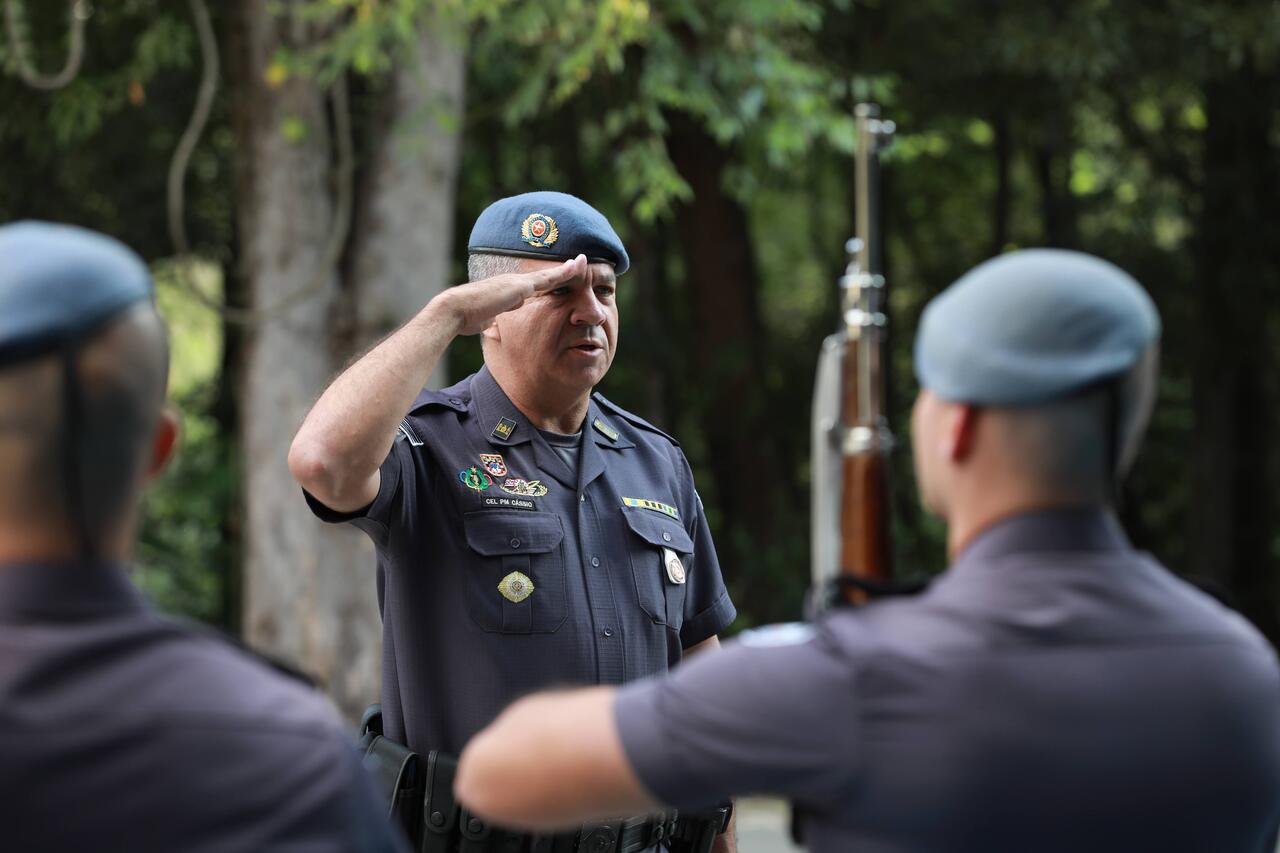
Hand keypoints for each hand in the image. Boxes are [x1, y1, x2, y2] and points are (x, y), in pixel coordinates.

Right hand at [436, 254, 587, 335]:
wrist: (456, 310)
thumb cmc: (465, 318)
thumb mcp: (484, 321)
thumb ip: (492, 320)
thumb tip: (492, 323)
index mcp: (508, 291)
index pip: (534, 287)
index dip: (549, 283)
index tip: (560, 280)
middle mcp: (514, 283)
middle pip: (545, 277)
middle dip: (562, 271)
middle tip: (580, 263)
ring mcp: (518, 283)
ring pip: (549, 275)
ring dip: (567, 268)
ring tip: (584, 260)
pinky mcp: (521, 287)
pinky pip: (549, 278)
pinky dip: (564, 272)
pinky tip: (578, 266)